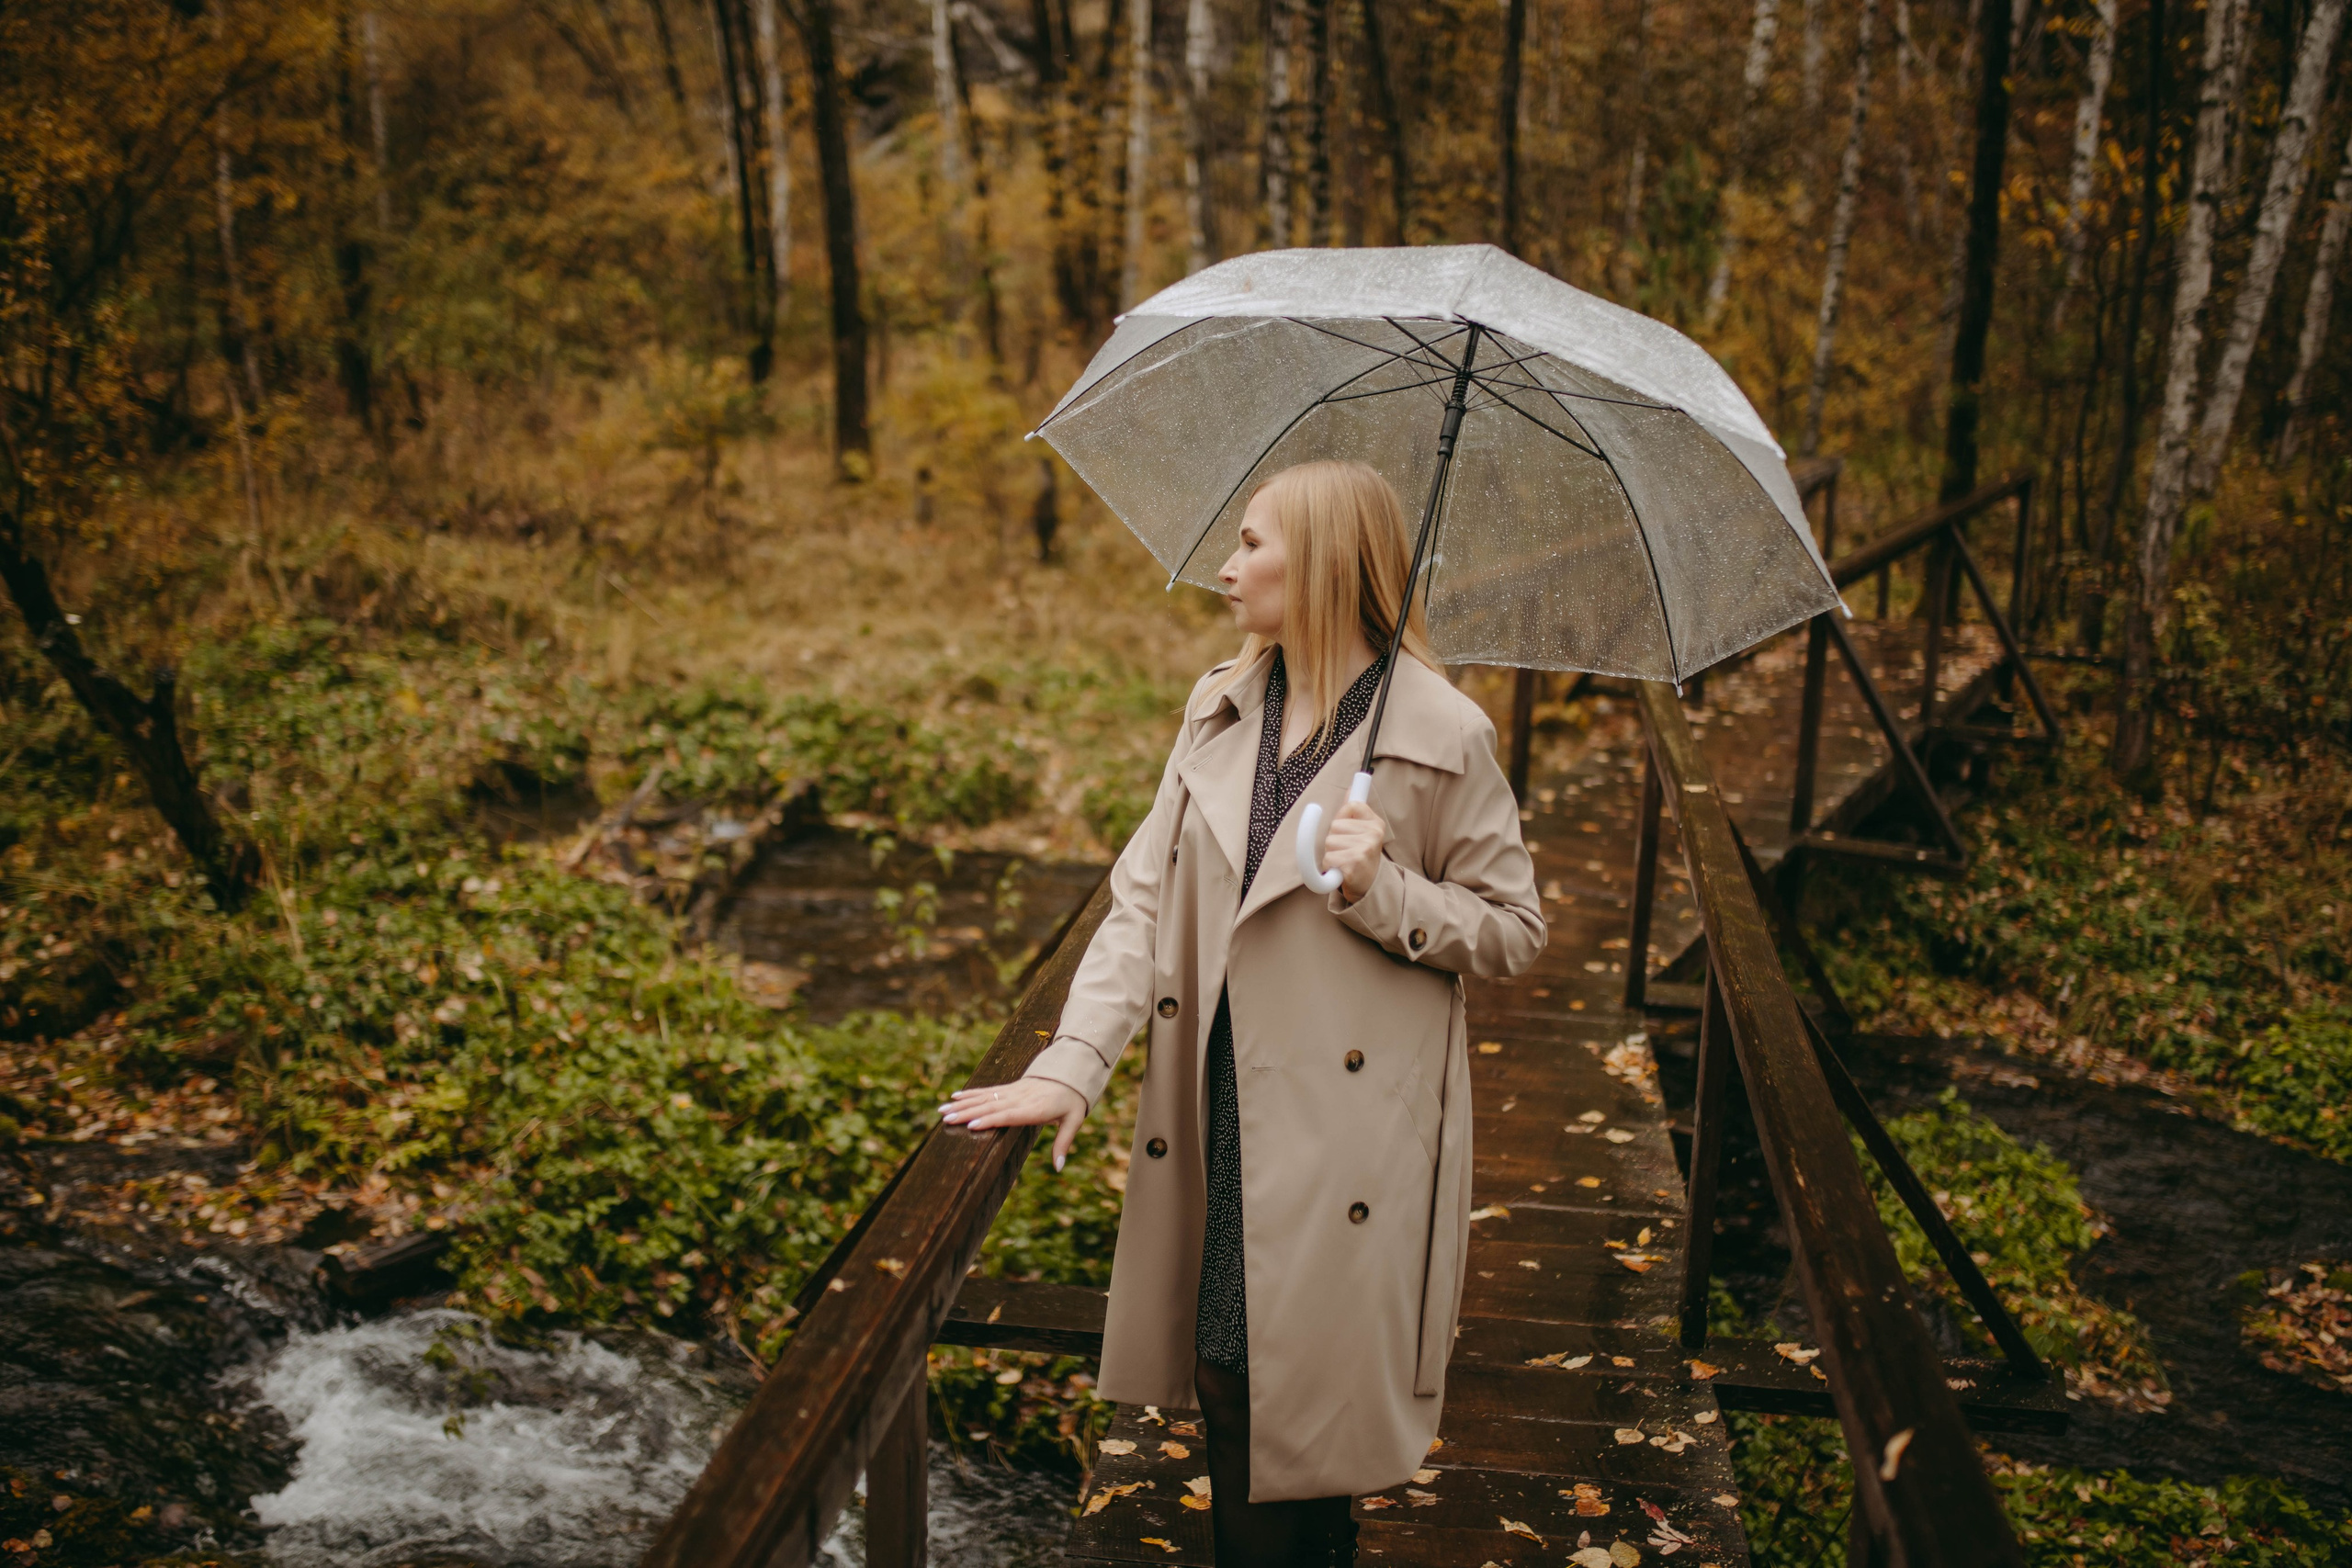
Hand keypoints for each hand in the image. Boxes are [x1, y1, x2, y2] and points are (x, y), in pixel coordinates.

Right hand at [939, 1078, 1088, 1170]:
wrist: (1071, 1071)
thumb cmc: (1073, 1100)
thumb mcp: (1074, 1120)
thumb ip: (1064, 1144)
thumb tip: (1058, 1168)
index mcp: (1035, 1108)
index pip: (1009, 1115)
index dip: (990, 1119)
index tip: (971, 1125)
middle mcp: (1021, 1098)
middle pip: (990, 1106)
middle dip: (967, 1113)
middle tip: (947, 1119)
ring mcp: (1013, 1091)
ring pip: (984, 1098)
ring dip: (962, 1104)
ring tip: (943, 1110)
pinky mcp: (1010, 1088)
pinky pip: (987, 1090)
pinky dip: (970, 1094)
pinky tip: (954, 1097)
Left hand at [1323, 798, 1389, 904]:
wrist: (1369, 886)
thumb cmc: (1361, 856)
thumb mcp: (1363, 831)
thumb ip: (1355, 811)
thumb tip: (1351, 788)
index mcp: (1376, 823)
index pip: (1350, 806)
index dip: (1341, 819)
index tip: (1346, 831)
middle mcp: (1373, 835)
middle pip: (1334, 826)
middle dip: (1334, 840)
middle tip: (1346, 851)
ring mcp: (1365, 849)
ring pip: (1329, 842)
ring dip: (1331, 855)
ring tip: (1345, 861)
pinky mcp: (1354, 864)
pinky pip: (1328, 858)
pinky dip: (1330, 867)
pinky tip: (1343, 871)